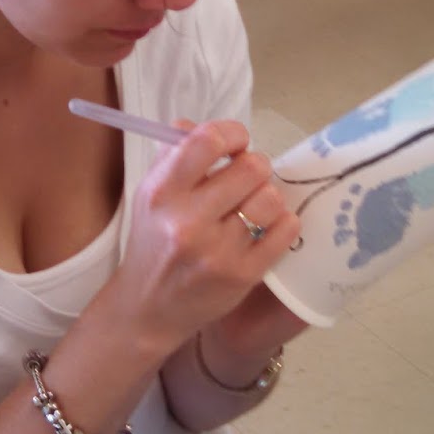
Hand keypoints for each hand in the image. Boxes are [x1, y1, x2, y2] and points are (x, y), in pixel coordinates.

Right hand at [108, 119, 300, 356]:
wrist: (148, 308)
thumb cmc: (153, 242)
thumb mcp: (150, 194)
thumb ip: (173, 155)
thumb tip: (196, 125)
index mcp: (162, 193)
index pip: (208, 140)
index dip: (233, 133)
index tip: (235, 144)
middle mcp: (188, 221)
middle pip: (252, 167)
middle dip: (255, 166)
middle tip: (246, 178)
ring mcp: (217, 251)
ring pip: (271, 198)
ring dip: (268, 195)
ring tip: (254, 205)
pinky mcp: (242, 276)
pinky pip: (285, 230)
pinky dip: (283, 223)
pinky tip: (268, 226)